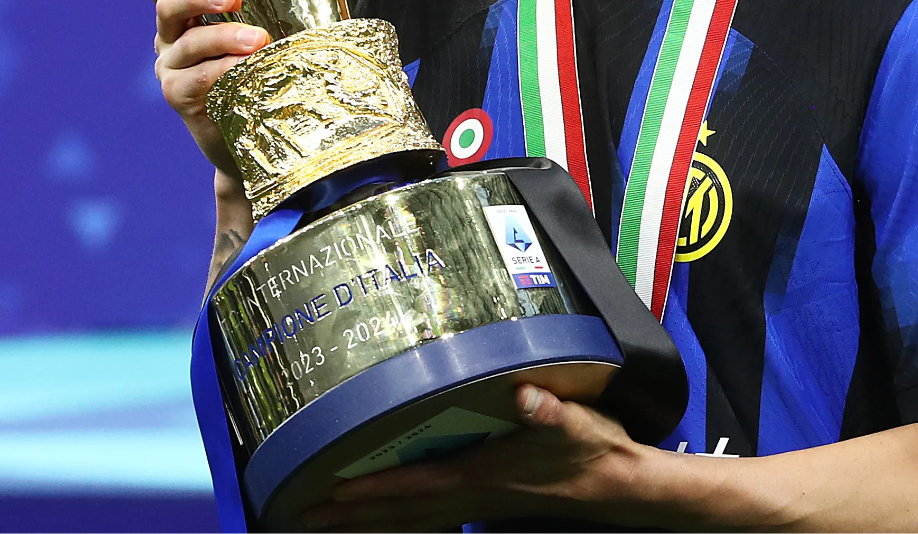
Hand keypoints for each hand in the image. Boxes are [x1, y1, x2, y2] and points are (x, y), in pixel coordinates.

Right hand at [129, 0, 345, 173]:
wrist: (260, 133)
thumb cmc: (266, 66)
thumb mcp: (277, 22)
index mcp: (187, 10)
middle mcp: (170, 35)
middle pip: (168, 5)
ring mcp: (171, 67)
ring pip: (190, 44)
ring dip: (224, 38)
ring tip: (260, 41)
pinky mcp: (181, 97)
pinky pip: (199, 80)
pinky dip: (224, 71)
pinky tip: (246, 69)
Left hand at [301, 384, 649, 533]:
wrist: (616, 484)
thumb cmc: (592, 449)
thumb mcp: (577, 424)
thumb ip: (551, 412)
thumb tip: (527, 397)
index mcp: (483, 474)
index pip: (416, 484)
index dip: (373, 489)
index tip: (331, 490)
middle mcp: (472, 496)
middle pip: (400, 513)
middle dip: (350, 516)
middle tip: (301, 516)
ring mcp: (476, 505)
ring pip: (409, 523)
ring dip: (365, 526)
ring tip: (322, 526)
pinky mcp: (484, 504)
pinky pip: (427, 520)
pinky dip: (396, 524)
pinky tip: (380, 523)